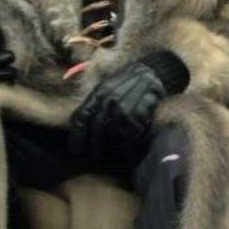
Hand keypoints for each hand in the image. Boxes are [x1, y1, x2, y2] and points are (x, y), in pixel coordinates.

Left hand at [68, 52, 188, 175]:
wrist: (152, 71)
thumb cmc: (127, 84)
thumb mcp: (107, 88)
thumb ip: (94, 104)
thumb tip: (79, 125)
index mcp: (98, 93)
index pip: (82, 116)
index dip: (77, 135)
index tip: (76, 150)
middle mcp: (110, 97)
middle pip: (97, 127)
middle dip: (95, 144)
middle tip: (94, 157)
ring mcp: (126, 102)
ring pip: (116, 131)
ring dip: (115, 144)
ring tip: (114, 154)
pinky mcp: (141, 106)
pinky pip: (134, 129)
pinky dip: (132, 139)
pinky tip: (131, 145)